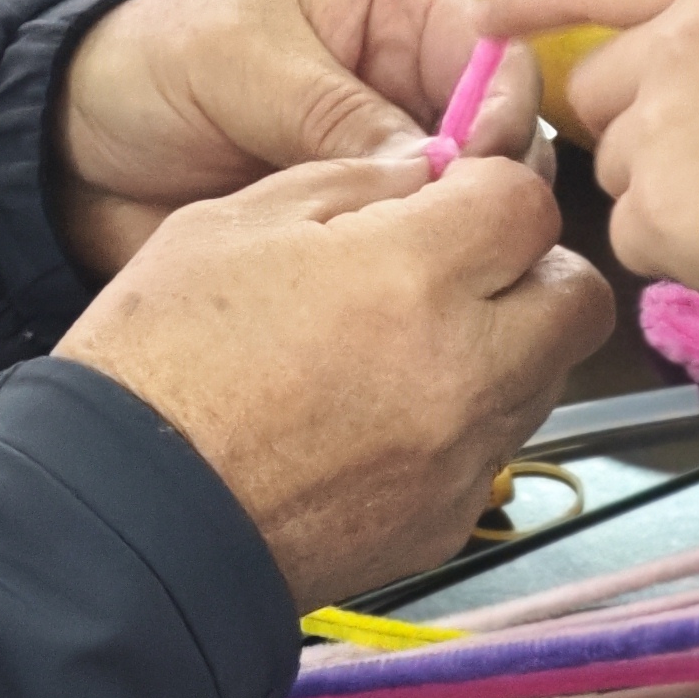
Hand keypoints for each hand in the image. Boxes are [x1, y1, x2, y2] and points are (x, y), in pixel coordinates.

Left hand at [57, 0, 545, 273]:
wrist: (65, 148)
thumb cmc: (148, 62)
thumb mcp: (242, 64)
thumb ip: (334, 111)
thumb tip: (429, 170)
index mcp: (387, 10)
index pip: (487, 48)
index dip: (498, 102)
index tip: (482, 159)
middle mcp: (399, 84)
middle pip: (490, 131)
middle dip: (484, 176)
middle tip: (455, 223)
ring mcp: (377, 160)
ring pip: (454, 200)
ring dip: (444, 230)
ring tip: (420, 263)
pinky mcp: (349, 227)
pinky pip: (400, 249)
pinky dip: (400, 269)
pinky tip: (389, 289)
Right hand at [58, 155, 612, 605]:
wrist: (121, 524)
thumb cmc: (161, 360)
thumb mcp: (238, 221)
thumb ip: (354, 184)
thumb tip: (429, 173)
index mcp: (412, 276)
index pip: (528, 200)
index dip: (487, 186)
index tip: (446, 195)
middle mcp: (462, 371)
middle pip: (577, 295)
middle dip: (532, 265)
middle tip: (461, 262)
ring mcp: (460, 458)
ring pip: (547, 376)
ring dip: (508, 342)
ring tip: (412, 338)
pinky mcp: (444, 523)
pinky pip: (494, 449)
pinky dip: (465, 420)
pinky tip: (383, 411)